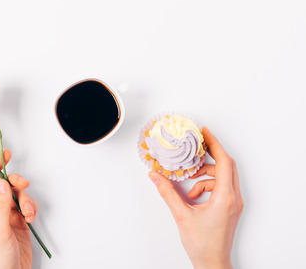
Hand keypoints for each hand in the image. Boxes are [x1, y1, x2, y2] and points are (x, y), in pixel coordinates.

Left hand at [0, 149, 37, 268]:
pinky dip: (31, 209)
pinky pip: (26, 206)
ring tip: (28, 214)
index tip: (4, 156)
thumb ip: (1, 206)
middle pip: (4, 185)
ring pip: (17, 195)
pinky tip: (31, 219)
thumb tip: (1, 183)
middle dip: (15, 183)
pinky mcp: (19, 221)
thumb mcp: (0, 232)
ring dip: (26, 201)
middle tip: (24, 184)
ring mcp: (7, 215)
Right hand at [148, 127, 242, 268]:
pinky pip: (221, 187)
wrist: (212, 263)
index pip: (224, 162)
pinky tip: (194, 197)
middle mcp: (234, 198)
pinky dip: (207, 186)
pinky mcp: (230, 207)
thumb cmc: (202, 245)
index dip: (215, 144)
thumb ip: (167, 193)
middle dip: (211, 155)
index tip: (204, 133)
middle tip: (196, 147)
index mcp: (225, 197)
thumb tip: (155, 176)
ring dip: (206, 175)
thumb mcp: (181, 215)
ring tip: (190, 185)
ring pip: (224, 177)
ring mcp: (234, 203)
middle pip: (227, 166)